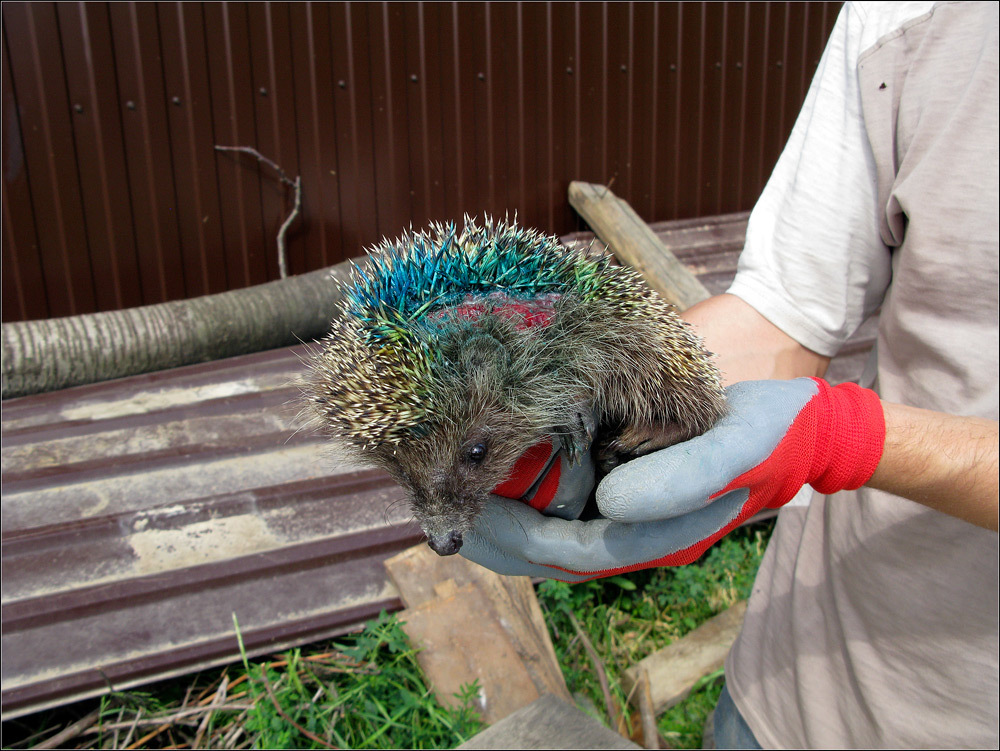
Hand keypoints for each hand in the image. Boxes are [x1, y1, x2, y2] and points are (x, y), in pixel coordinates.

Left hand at [462, 378, 885, 580]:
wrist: (800, 429)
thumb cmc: (769, 434)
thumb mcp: (734, 448)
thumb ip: (682, 478)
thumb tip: (611, 504)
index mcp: (656, 538)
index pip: (567, 553)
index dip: (513, 536)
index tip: (470, 506)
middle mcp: (635, 541)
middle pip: (547, 561)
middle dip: (493, 541)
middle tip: (442, 512)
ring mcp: (630, 525)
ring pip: (550, 545)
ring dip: (502, 531)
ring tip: (457, 504)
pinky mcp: (627, 501)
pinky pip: (564, 519)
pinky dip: (526, 509)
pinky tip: (501, 485)